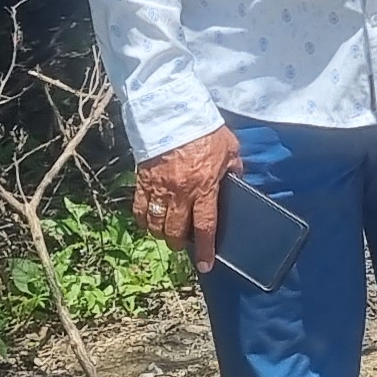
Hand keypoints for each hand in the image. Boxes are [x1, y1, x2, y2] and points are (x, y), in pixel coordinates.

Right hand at [133, 127, 239, 269]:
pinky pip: (139, 209)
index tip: (206, 266)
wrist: (173, 111)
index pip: (205, 227)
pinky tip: (148, 221)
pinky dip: (143, 220)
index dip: (205, 250)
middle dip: (179, 243)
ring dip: (161, 234)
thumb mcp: (230, 148)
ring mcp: (159, 188)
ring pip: (156, 224)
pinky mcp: (143, 180)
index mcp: (204, 187)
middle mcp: (181, 192)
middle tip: (183, 243)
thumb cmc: (205, 129)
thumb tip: (237, 182)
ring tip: (166, 233)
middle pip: (176, 231)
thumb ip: (233, 169)